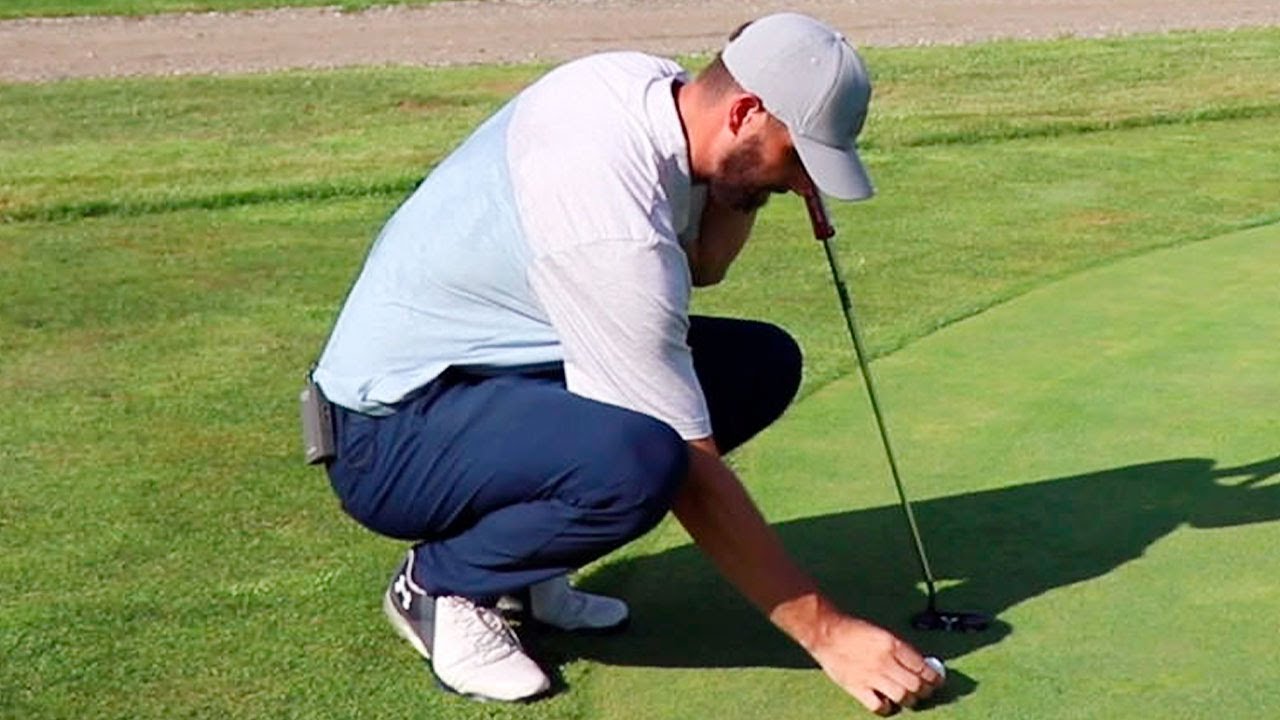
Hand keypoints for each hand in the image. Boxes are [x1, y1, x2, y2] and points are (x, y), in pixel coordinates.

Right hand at [809, 614, 942, 715]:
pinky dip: (887, 707)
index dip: (934, 678)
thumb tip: (920, 666)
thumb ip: (901, 650)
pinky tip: (887, 703)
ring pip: (902, 696)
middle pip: (915, 685)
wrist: (826, 632)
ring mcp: (871, 676)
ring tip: (909, 699)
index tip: (937, 681)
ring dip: (909, 700)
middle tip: (926, 692)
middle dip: (925, 691)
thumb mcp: (883, 634)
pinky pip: (878, 705)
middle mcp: (885, 661)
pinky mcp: (857, 687)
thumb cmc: (854, 630)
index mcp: (893, 645)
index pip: (922, 667)